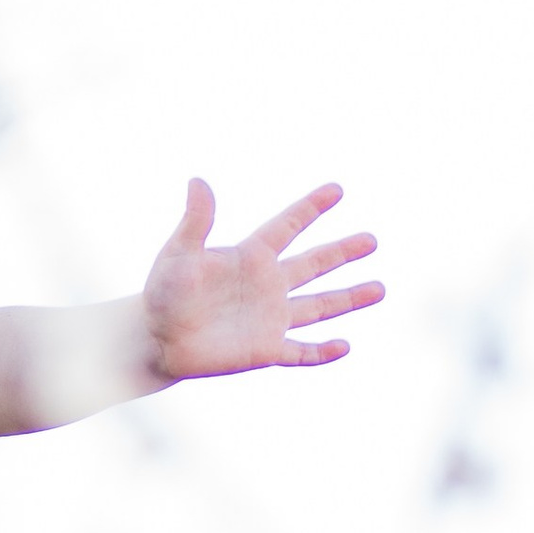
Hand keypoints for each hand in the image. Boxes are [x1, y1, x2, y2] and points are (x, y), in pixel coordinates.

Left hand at [141, 179, 381, 384]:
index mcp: (250, 257)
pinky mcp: (266, 350)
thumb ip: (196, 221)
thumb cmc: (163, 292)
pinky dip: (323, 352)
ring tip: (379, 288)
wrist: (154, 338)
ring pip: (319, 306)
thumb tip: (198, 180)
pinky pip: (301, 352)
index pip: (287, 227)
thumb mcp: (179, 253)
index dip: (311, 208)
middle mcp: (267, 285)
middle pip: (314, 265)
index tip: (337, 190)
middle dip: (343, 252)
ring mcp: (270, 318)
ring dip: (349, 298)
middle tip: (372, 240)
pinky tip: (345, 346)